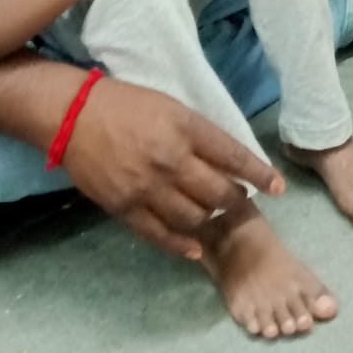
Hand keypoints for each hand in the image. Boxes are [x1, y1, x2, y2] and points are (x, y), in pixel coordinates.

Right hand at [62, 76, 283, 260]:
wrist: (74, 116)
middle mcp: (171, 160)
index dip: (260, 174)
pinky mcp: (125, 208)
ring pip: (194, 217)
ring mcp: (147, 188)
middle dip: (236, 199)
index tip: (278, 186)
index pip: (234, 155)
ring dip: (210, 218)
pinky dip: (182, 244)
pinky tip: (195, 248)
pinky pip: (160, 235)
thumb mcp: (172, 107)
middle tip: (240, 199)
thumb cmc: (128, 104)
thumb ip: (200, 134)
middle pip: (218, 192)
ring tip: (214, 214)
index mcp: (185, 128)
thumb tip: (228, 159)